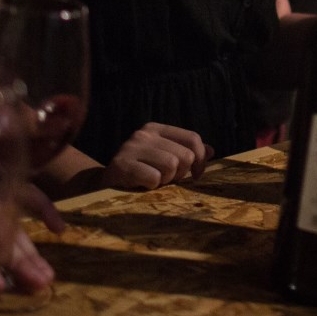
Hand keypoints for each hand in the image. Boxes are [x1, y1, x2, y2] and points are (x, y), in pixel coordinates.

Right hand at [101, 122, 215, 190]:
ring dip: (166, 180)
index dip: (200, 159)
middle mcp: (143, 133)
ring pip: (171, 166)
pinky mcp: (122, 165)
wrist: (105, 183)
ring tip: (154, 181)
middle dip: (180, 173)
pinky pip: (154, 178)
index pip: (192, 138)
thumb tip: (211, 150)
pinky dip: (152, 186)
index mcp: (156, 128)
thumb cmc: (140, 171)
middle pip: (184, 155)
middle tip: (166, 179)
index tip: (196, 174)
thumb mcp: (164, 158)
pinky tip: (141, 185)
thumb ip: (186, 153)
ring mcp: (131, 147)